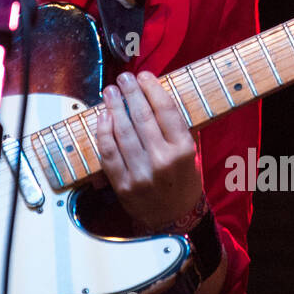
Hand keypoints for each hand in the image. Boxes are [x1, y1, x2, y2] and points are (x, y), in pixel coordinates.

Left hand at [96, 71, 203, 231]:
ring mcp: (141, 173)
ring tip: (110, 92)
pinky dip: (103, 132)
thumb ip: (173, 127)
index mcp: (183, 150)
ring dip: (114, 107)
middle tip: (123, 78)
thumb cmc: (183, 181)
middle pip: (142, 117)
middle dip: (130, 92)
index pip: (165, 110)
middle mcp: (162, 160)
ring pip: (123, 132)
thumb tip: (152, 95)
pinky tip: (103, 117)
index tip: (143, 76)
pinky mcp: (123, 184)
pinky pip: (108, 152)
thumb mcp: (190, 153)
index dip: (152, 88)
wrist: (175, 218)